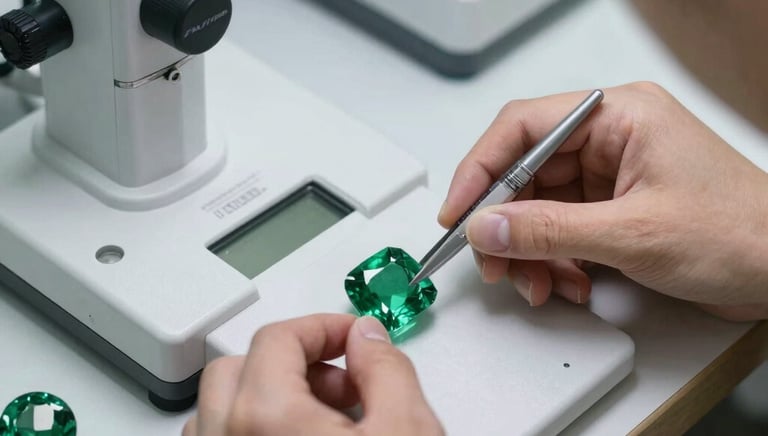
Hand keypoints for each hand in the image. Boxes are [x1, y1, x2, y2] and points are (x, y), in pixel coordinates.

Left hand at [183, 314, 442, 435]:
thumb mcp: (408, 431)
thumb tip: (368, 337)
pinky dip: (247, 429)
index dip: (323, 326)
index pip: (278, 336)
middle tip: (342, 380)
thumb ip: (388, 368)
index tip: (352, 336)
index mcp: (265, 418)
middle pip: (237, 367)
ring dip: (265, 397)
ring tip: (322, 416)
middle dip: (293, 362)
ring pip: (217, 409)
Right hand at [440, 82, 767, 320]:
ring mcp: (610, 176)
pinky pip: (560, 231)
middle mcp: (610, 140)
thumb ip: (550, 231)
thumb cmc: (742, 233)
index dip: (480, 168)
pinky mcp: (612, 210)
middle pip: (525, 173)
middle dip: (506, 225)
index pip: (523, 127)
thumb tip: (488, 228)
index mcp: (618, 116)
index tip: (458, 210)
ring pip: (538, 209)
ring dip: (530, 252)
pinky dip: (554, 262)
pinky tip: (568, 283)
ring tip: (538, 284)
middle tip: (494, 262)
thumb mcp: (633, 234)